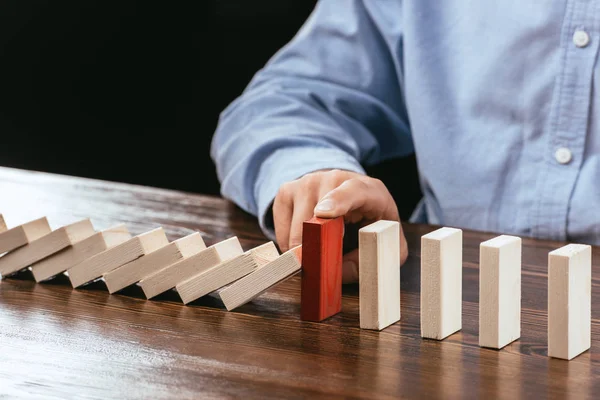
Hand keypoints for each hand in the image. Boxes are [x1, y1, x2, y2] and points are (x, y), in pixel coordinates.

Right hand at [272, 169, 407, 282]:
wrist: (352, 195)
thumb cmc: (373, 221)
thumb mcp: (388, 243)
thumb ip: (372, 260)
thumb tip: (338, 271)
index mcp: (368, 190)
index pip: (353, 190)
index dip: (338, 201)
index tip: (324, 213)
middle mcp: (335, 178)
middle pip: (316, 213)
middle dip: (317, 244)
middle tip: (322, 265)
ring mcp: (308, 182)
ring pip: (296, 224)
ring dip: (303, 247)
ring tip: (317, 252)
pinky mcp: (287, 190)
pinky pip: (280, 225)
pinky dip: (287, 242)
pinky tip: (304, 242)